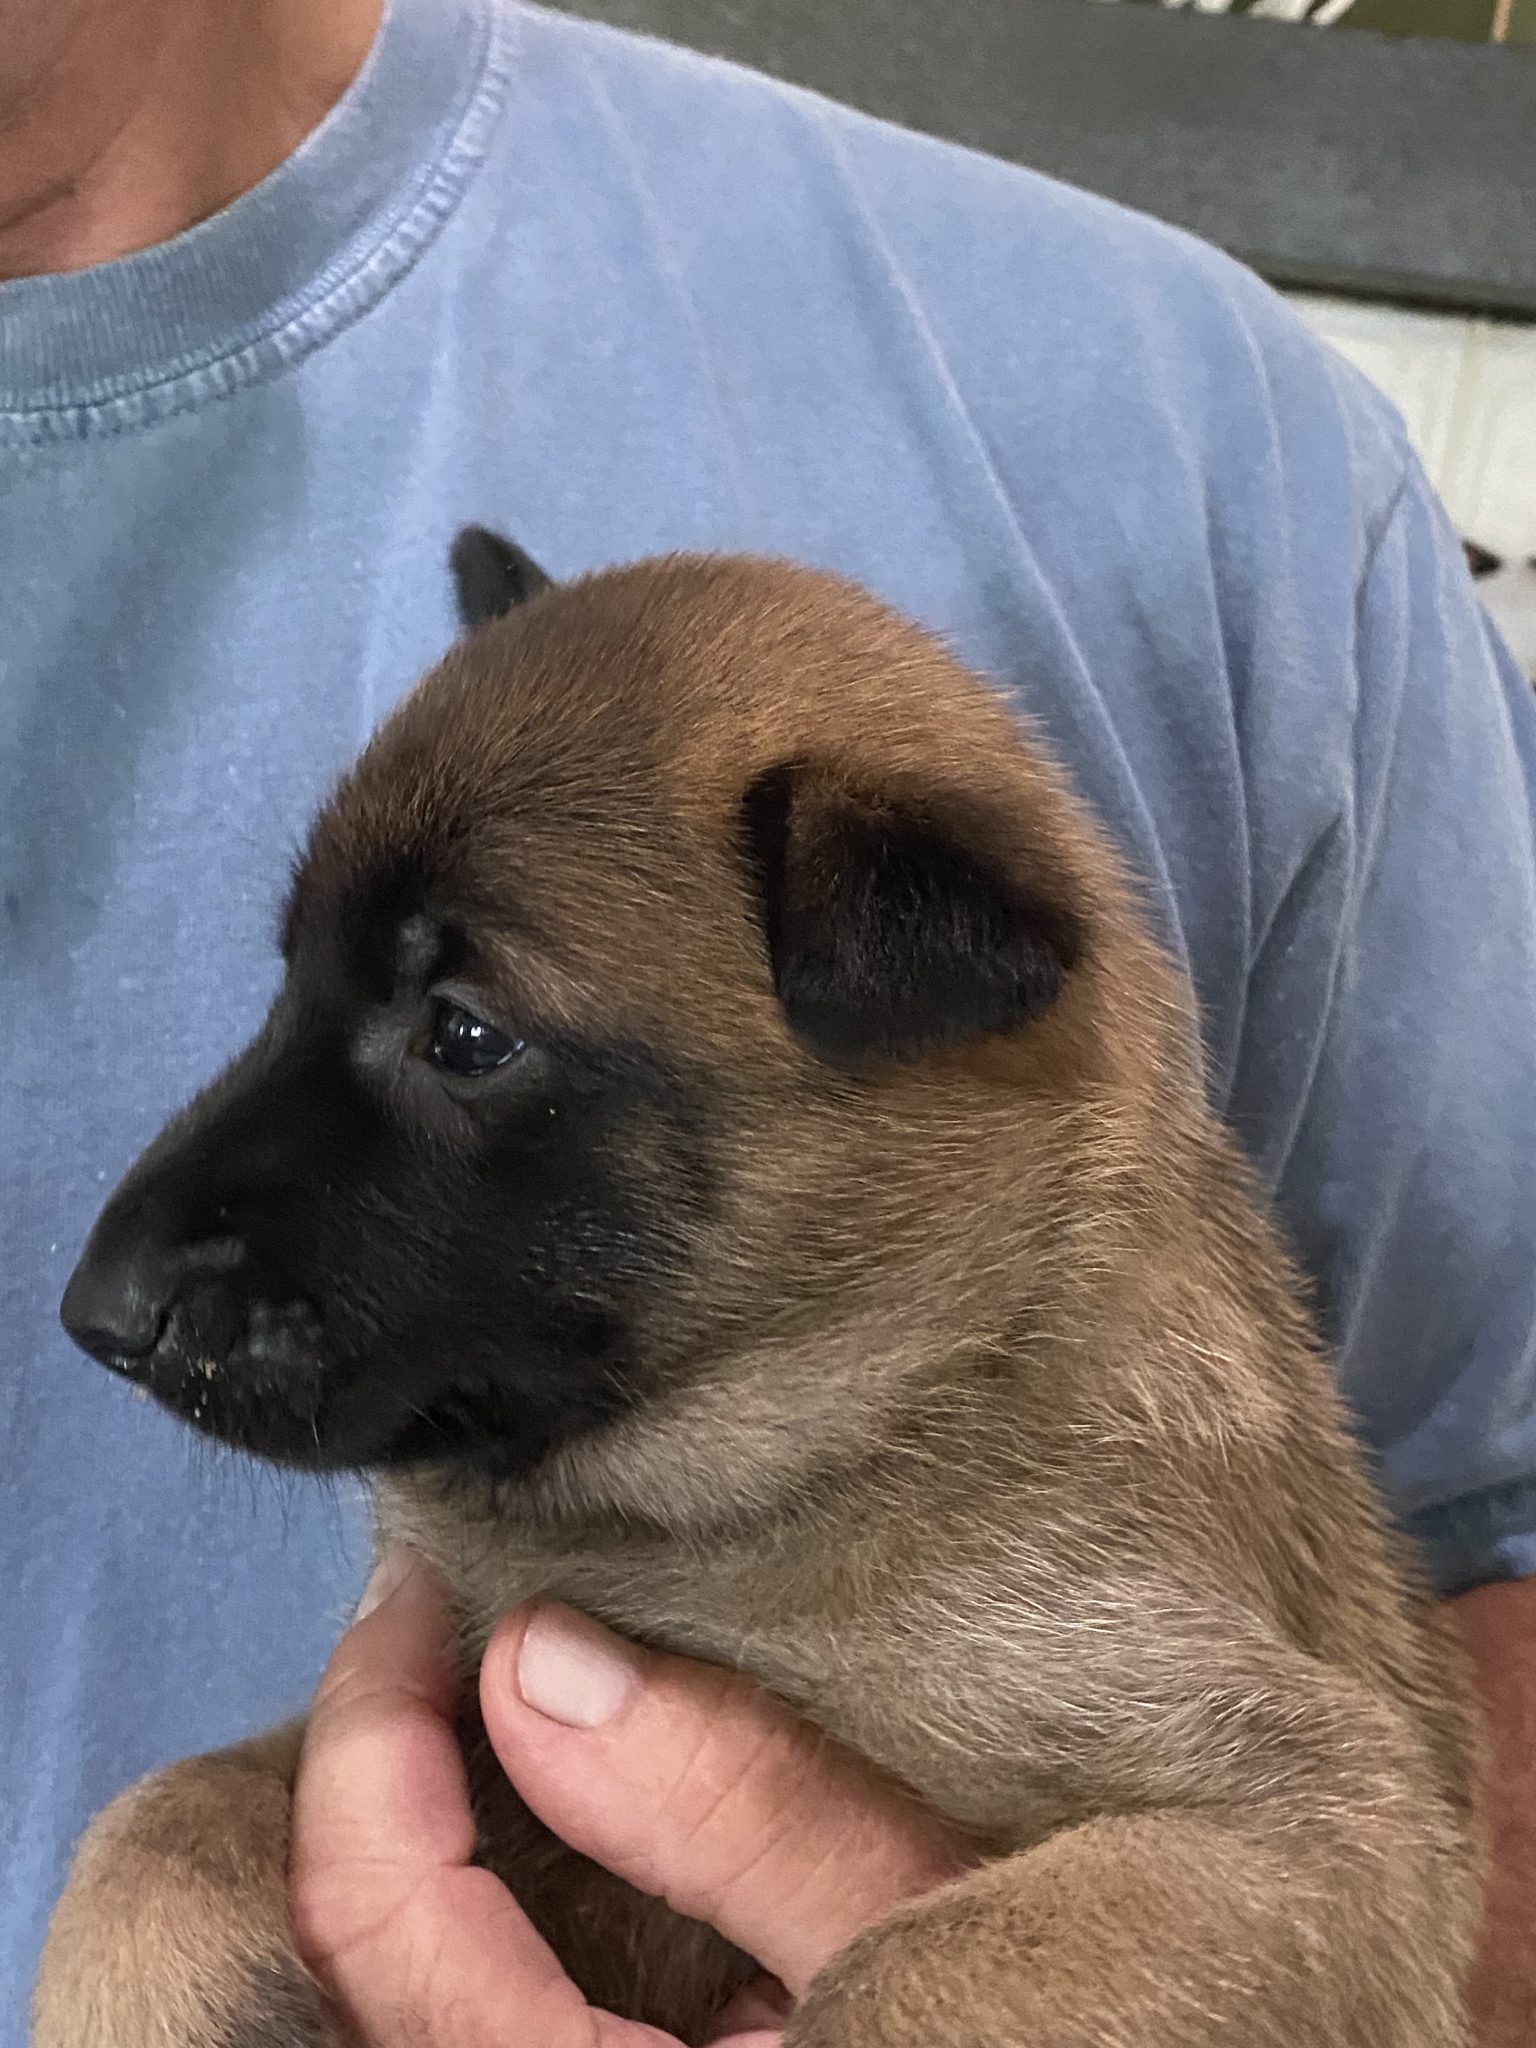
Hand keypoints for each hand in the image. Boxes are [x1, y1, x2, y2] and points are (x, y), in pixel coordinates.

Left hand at [291, 1550, 971, 2043]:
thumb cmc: (1064, 2030)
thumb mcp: (921, 1924)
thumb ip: (735, 1811)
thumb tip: (537, 1659)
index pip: (386, 1924)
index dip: (374, 1737)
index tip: (421, 1591)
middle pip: (338, 1976)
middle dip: (359, 1793)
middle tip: (420, 1639)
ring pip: (381, 2012)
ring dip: (391, 1861)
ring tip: (448, 1716)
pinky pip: (451, 2035)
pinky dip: (443, 1935)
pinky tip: (512, 1846)